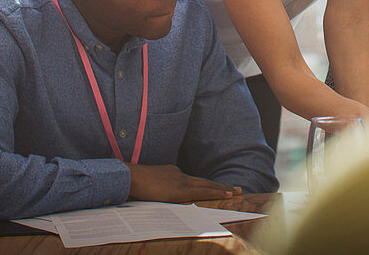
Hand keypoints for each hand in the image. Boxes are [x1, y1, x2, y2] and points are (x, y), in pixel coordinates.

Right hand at [127, 164, 241, 202]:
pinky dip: (217, 193)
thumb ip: (158, 187)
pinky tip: (227, 195)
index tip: (215, 188)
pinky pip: (204, 191)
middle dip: (220, 186)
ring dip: (223, 189)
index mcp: (173, 174)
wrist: (132, 176)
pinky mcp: (182, 190)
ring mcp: (182, 182)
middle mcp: (180, 175)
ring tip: (236, 193)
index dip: (205, 185)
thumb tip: (161, 193)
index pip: (193, 181)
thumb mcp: (150, 184)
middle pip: (205, 181)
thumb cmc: (136, 182)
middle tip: (236, 189)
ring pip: (208, 185)